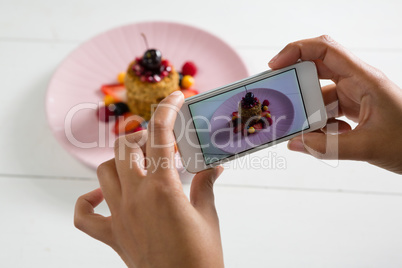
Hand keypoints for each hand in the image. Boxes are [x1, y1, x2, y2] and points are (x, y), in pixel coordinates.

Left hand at [74, 91, 224, 267]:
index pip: (161, 135)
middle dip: (143, 135)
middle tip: (160, 140)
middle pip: (126, 147)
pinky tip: (102, 196)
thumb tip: (214, 166)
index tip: (175, 97)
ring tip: (139, 163)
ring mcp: (119, 216)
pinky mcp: (112, 236)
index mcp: (163, 188)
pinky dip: (88, 202)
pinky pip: (84, 216)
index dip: (168, 109)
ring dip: (121, 160)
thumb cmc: (201, 257)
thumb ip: (206, 184)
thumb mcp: (208, 215)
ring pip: (104, 171)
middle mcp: (135, 197)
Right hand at [269, 35, 401, 173]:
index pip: (326, 49)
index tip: (276, 65)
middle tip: (280, 97)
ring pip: (321, 95)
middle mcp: (358, 83)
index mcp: (364, 79)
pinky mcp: (356, 111)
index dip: (297, 50)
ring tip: (301, 129)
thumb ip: (329, 148)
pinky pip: (329, 112)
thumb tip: (295, 143)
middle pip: (318, 69)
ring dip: (309, 112)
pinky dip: (320, 125)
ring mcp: (356, 96)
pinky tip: (325, 139)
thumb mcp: (369, 147)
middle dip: (296, 82)